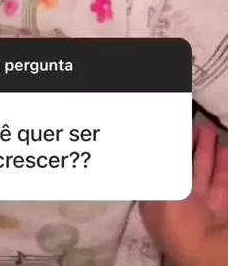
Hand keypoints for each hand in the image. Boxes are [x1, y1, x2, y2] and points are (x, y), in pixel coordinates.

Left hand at [140, 124, 227, 265]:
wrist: (207, 250)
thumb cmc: (174, 216)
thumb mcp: (160, 184)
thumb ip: (161, 161)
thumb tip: (157, 138)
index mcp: (156, 205)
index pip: (159, 173)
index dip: (165, 152)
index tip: (170, 132)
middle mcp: (178, 207)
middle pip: (184, 172)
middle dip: (189, 148)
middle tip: (194, 126)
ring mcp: (203, 211)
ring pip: (204, 176)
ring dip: (207, 153)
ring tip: (209, 130)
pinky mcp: (221, 211)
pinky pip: (222, 187)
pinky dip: (224, 168)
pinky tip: (225, 152)